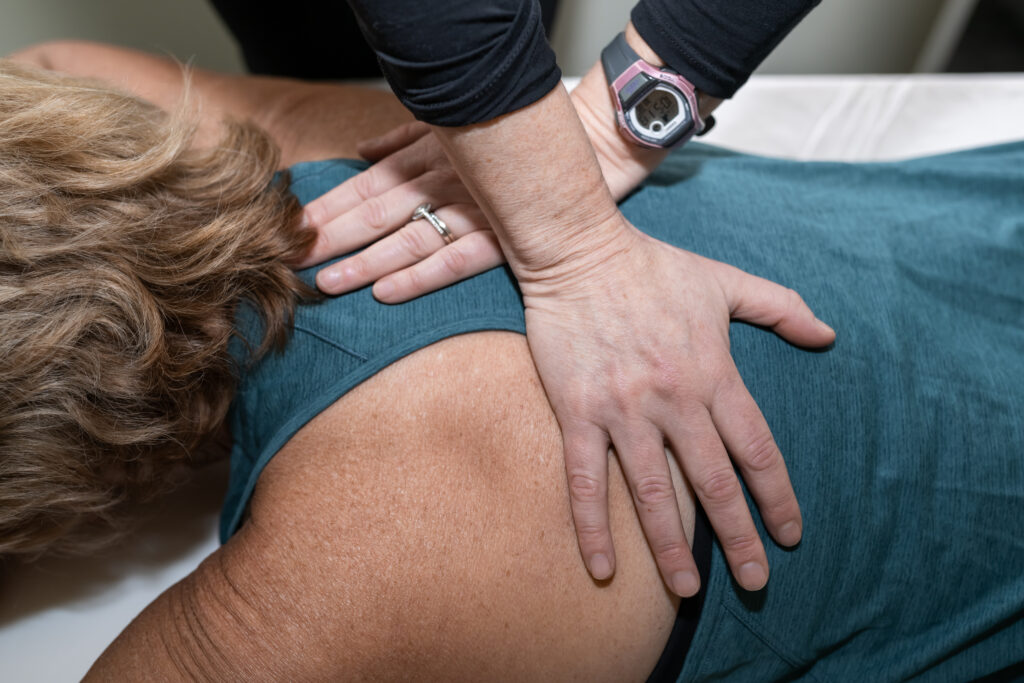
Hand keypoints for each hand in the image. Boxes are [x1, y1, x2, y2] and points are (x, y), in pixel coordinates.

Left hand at [299, 121, 505, 299]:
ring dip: (364, 263)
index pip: (366, 184)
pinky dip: (419, 277)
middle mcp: (444, 181)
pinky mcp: (501, 238)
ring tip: (327, 284)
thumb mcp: (455, 128)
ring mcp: (473, 210)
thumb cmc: (515, 134)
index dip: (327, 207)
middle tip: (291, 260)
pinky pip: (454, 261)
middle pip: (375, 213)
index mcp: (429, 155)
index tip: (293, 228)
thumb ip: (406, 139)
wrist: (585, 145)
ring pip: (406, 240)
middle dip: (331, 237)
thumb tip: (364, 151)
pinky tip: (385, 292)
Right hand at [520, 220, 834, 593]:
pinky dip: (593, 526)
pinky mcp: (578, 411)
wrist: (579, 251)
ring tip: (687, 591)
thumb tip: (829, 334)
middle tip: (756, 582)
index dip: (777, 497)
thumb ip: (781, 308)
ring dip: (672, 547)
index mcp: (713, 374)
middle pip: (714, 483)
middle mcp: (675, 400)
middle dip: (739, 538)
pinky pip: (586, 479)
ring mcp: (624, 409)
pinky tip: (603, 567)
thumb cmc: (654, 267)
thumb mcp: (725, 282)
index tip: (790, 534)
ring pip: (654, 492)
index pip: (757, 449)